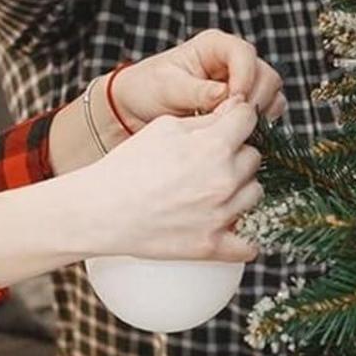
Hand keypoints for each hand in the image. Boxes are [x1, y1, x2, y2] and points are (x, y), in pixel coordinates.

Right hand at [76, 99, 263, 263]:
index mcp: (214, 147)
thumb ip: (206, 119)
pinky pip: (250, 245)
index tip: (229, 127)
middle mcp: (224, 180)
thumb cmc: (128, 166)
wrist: (100, 211)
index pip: (248, 119)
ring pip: (255, 194)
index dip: (238, 119)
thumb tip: (236, 109)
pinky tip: (230, 227)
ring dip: (240, 190)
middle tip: (208, 163)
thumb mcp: (164, 129)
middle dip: (236, 156)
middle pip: (254, 158)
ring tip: (210, 191)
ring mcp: (222, 215)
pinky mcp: (213, 246)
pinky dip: (244, 238)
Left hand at [112, 31, 285, 128]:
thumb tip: (225, 95)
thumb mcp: (167, 88)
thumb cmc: (147, 90)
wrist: (138, 110)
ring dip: (259, 112)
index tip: (232, 100)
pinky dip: (260, 123)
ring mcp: (243, 82)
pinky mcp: (246, 104)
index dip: (244, 77)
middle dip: (254, 99)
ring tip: (232, 126)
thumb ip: (197, 91)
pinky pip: (268, 111)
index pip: (244, 54)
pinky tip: (238, 131)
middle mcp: (234, 61)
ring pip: (272, 93)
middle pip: (266, 74)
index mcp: (215, 46)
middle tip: (232, 119)